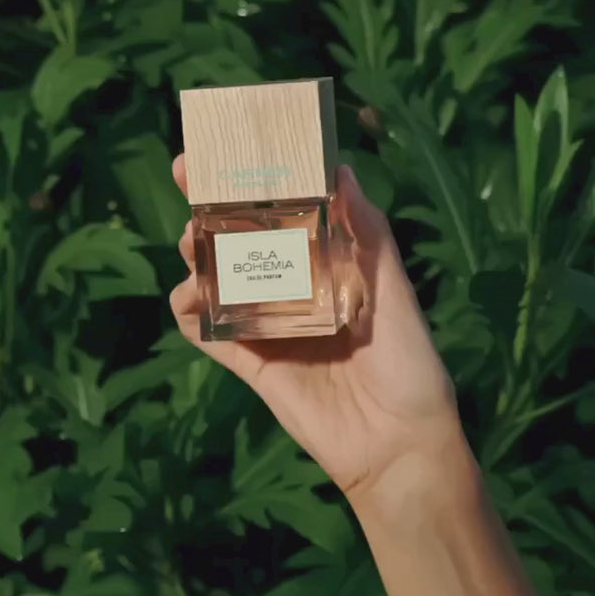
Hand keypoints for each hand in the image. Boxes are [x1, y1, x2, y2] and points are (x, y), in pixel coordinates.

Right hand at [169, 155, 462, 505]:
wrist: (398, 445)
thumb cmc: (409, 363)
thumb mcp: (394, 292)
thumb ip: (368, 235)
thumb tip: (343, 170)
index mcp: (327, 266)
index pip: (282, 213)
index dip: (251, 182)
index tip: (223, 150)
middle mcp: (293, 290)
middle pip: (238, 240)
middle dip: (207, 207)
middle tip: (185, 178)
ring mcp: (269, 326)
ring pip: (215, 281)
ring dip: (194, 256)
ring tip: (191, 242)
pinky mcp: (252, 364)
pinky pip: (209, 335)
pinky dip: (190, 316)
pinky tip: (188, 301)